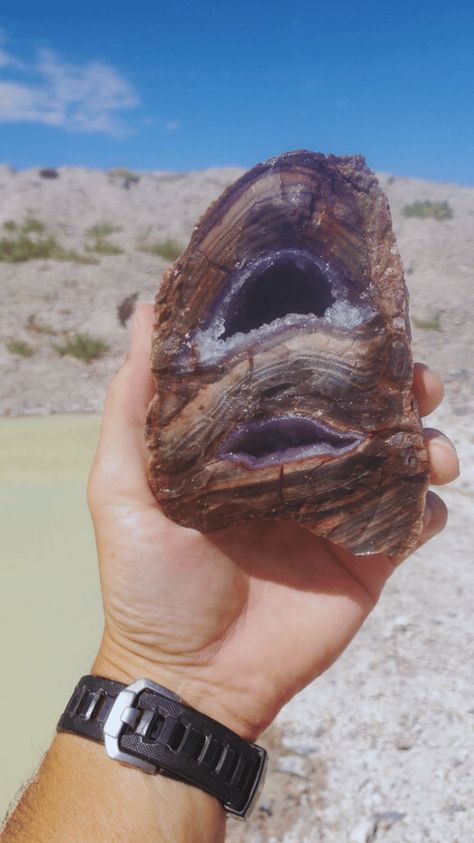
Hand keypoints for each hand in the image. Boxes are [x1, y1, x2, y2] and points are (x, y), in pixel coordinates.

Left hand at [88, 305, 458, 739]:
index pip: (297, 384)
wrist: (193, 679)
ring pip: (398, 459)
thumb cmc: (148, 585)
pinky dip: (428, 504)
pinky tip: (425, 495)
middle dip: (395, 387)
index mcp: (248, 448)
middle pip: (360, 413)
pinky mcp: (365, 558)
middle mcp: (297, 471)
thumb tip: (143, 318)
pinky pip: (414, 521)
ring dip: (425, 439)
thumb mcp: (123, 490)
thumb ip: (133, 410)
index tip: (351, 319)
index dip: (328, 351)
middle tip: (412, 376)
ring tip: (429, 443)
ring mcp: (335, 514)